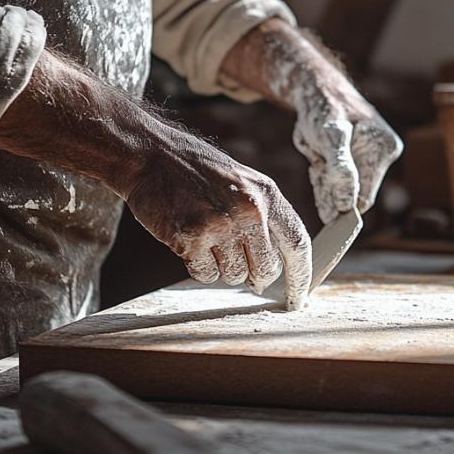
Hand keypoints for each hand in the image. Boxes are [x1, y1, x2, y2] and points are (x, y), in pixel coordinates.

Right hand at [124, 133, 313, 307]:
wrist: (151, 156)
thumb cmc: (197, 171)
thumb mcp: (243, 182)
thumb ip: (264, 218)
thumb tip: (274, 267)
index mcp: (266, 194)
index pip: (297, 242)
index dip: (302, 274)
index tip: (299, 297)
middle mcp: (248, 210)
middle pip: (267, 268)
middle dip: (255, 274)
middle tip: (236, 256)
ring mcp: (219, 226)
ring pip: (235, 275)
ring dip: (222, 266)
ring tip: (207, 236)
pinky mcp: (190, 238)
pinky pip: (206, 274)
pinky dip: (199, 265)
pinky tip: (190, 240)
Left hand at [292, 79, 402, 223]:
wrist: (316, 88)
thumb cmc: (322, 108)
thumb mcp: (329, 137)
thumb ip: (340, 169)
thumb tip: (346, 205)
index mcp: (384, 148)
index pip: (364, 197)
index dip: (340, 204)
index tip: (320, 190)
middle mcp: (384, 154)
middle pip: (354, 193)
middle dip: (331, 185)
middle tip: (316, 164)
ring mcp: (372, 156)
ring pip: (345, 187)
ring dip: (326, 178)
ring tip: (319, 156)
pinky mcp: (359, 156)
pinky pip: (340, 178)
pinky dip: (326, 173)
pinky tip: (320, 158)